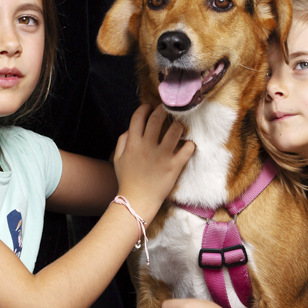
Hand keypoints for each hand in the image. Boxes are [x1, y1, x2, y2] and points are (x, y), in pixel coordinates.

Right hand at [113, 104, 194, 219]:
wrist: (137, 201)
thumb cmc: (127, 180)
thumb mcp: (117, 159)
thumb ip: (122, 141)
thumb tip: (131, 129)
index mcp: (133, 143)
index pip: (138, 117)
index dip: (144, 108)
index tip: (149, 107)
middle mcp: (147, 147)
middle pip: (157, 119)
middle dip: (163, 110)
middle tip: (168, 109)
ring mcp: (162, 156)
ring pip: (174, 131)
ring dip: (178, 125)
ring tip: (179, 126)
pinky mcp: (174, 166)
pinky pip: (186, 149)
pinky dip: (190, 144)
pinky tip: (188, 144)